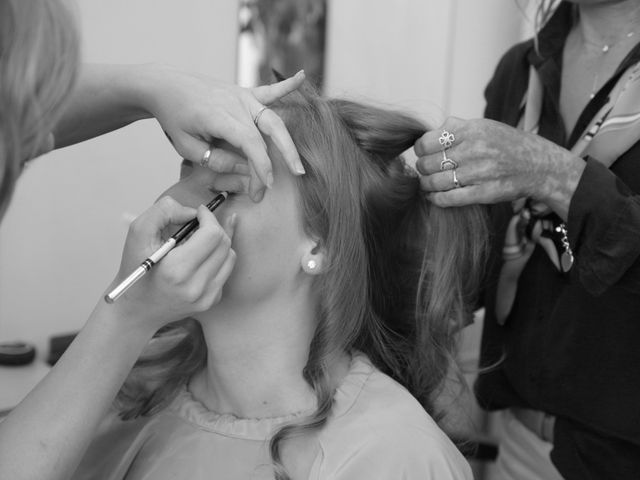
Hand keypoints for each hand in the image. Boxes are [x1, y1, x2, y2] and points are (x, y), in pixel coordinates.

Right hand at [106, 196, 235, 333]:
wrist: (136, 308)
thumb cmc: (135, 267)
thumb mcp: (139, 232)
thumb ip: (164, 212)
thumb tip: (193, 212)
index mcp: (177, 270)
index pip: (212, 235)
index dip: (208, 217)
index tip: (199, 213)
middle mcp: (195, 286)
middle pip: (224, 243)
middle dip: (213, 227)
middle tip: (197, 225)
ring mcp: (207, 296)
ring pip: (230, 255)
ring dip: (217, 242)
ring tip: (196, 242)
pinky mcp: (212, 300)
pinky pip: (226, 270)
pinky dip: (217, 258)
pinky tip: (203, 254)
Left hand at [141, 65, 305, 200]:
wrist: (166, 86)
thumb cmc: (174, 117)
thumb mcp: (187, 146)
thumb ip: (215, 159)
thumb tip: (244, 167)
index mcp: (220, 117)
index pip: (251, 144)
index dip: (262, 166)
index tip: (265, 186)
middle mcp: (236, 103)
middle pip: (269, 131)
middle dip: (285, 155)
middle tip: (297, 176)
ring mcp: (241, 96)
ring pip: (273, 117)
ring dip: (288, 140)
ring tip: (298, 163)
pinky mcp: (243, 92)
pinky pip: (268, 91)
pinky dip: (286, 85)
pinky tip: (301, 77)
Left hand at [414, 117, 584, 218]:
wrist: (538, 165)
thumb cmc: (506, 144)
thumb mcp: (484, 126)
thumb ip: (455, 127)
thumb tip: (427, 134)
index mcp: (472, 130)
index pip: (426, 142)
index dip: (420, 150)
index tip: (423, 154)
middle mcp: (475, 149)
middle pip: (427, 164)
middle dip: (423, 169)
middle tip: (427, 170)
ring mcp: (479, 172)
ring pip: (435, 182)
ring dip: (427, 185)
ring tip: (429, 184)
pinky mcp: (484, 193)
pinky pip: (449, 199)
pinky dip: (436, 199)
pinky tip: (434, 196)